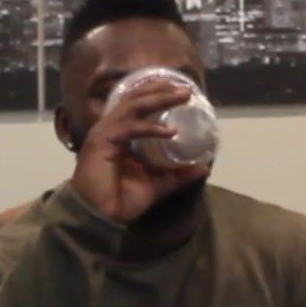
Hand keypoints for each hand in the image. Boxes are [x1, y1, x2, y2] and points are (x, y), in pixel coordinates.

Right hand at [70, 79, 208, 225]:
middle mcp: (112, 128)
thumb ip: (177, 174)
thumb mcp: (158, 183)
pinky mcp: (102, 141)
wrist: (102, 217)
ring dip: (158, 99)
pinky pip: (128, 127)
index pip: (138, 104)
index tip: (183, 92)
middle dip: (161, 90)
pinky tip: (169, 131)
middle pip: (136, 98)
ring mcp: (105, 132)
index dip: (158, 94)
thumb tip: (203, 168)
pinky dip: (149, 127)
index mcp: (122, 133)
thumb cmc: (122, 199)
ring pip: (132, 105)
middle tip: (186, 90)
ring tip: (180, 97)